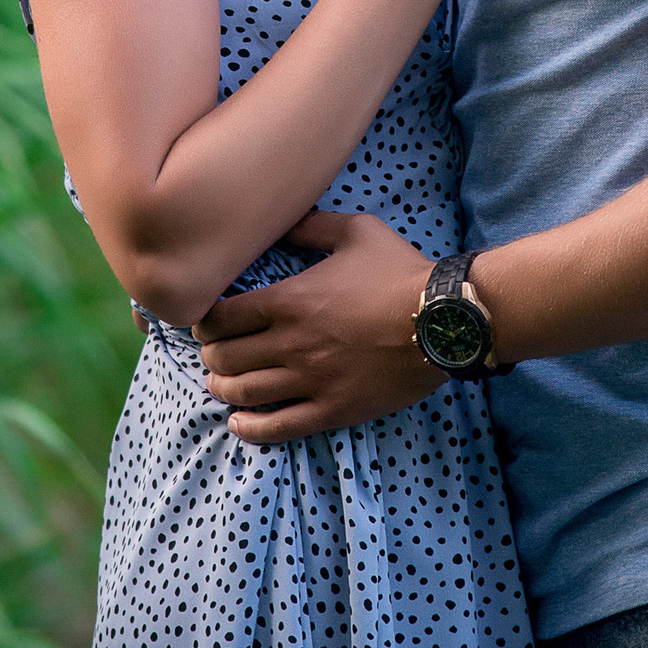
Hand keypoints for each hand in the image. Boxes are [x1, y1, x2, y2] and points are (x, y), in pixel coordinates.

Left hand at [193, 210, 443, 442]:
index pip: (222, 318)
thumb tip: (285, 220)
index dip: (205, 323)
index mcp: (290, 300)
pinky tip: (239, 422)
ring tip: (222, 383)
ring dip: (224, 388)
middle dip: (212, 356)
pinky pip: (279, 427)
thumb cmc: (400, 272)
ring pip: (245, 392)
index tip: (207, 324)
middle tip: (214, 353)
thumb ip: (313, 226)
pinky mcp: (333, 409)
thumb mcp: (357, 232)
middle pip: (225, 358)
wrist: (443, 320)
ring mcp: (311, 380)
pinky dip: (251, 427)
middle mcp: (291, 343)